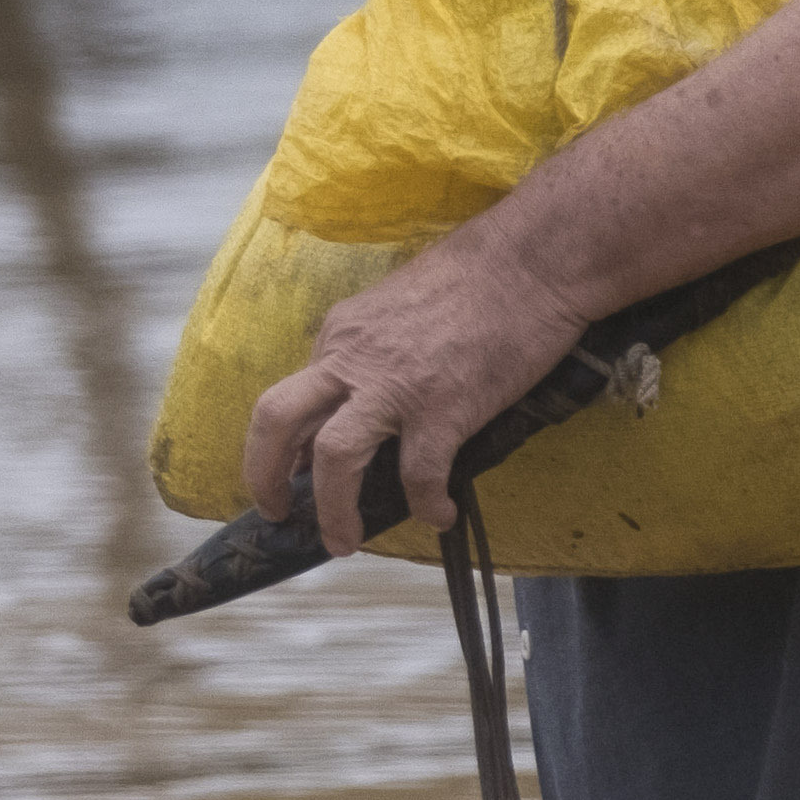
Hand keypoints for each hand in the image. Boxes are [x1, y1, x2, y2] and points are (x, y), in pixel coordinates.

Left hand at [240, 236, 587, 554]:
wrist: (534, 258)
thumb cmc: (480, 274)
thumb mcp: (400, 305)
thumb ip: (373, 351)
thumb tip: (366, 396)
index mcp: (342, 333)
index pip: (294, 397)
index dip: (288, 444)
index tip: (297, 473)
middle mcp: (353, 358)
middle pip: (276, 420)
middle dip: (265, 475)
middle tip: (280, 514)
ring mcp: (396, 385)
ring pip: (334, 457)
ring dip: (332, 509)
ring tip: (344, 541)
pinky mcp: (445, 407)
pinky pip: (420, 474)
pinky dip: (425, 504)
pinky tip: (440, 514)